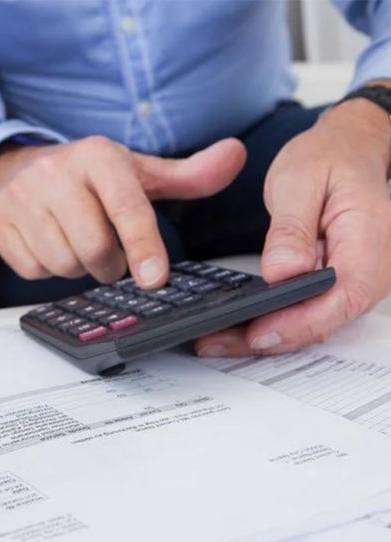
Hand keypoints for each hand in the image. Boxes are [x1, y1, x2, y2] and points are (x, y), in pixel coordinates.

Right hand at [0, 136, 245, 286]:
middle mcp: (54, 171)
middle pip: (94, 248)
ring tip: (77, 243)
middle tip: (108, 254)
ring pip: (63, 262)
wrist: (13, 166)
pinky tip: (49, 244)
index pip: (127, 207)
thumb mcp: (135, 171)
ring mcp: (20, 196)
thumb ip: (188, 174)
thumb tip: (236, 156)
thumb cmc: (84, 175)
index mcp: (97, 156)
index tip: (156, 280)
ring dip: (78, 266)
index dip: (144, 247)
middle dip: (108, 264)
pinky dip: (47, 267)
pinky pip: (32, 268)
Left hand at [196, 95, 390, 356]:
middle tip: (217, 343)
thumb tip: (283, 273)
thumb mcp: (301, 180)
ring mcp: (357, 278)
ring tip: (216, 340)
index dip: (302, 322)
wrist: (346, 150)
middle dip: (274, 337)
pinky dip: (275, 321)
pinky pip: (309, 311)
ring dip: (269, 335)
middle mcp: (372, 266)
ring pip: (316, 321)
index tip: (259, 332)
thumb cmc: (328, 159)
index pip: (344, 295)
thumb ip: (291, 228)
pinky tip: (237, 325)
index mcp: (369, 236)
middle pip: (328, 318)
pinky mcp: (336, 284)